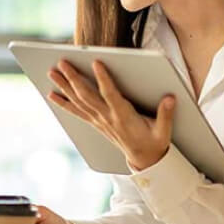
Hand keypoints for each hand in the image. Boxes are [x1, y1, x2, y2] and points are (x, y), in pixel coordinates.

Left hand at [47, 59, 175, 169]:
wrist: (144, 161)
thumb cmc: (154, 142)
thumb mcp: (164, 131)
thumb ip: (166, 114)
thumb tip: (170, 98)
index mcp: (124, 117)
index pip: (111, 95)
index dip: (103, 79)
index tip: (96, 63)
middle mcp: (108, 118)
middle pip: (87, 95)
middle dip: (74, 78)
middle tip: (62, 63)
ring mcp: (99, 121)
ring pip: (78, 101)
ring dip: (64, 86)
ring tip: (52, 72)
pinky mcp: (96, 123)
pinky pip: (77, 112)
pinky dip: (64, 103)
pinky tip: (53, 94)